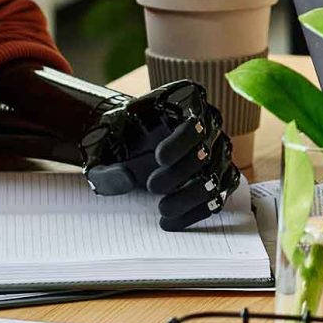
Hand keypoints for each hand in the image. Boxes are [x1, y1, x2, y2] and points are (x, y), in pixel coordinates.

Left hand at [82, 79, 241, 229]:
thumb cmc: (118, 140)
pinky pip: (220, 192)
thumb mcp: (102, 149)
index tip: (159, 158)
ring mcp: (217, 146)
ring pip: (216, 173)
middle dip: (180, 173)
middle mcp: (207, 119)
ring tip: (163, 210)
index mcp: (181, 101)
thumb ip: (105, 168)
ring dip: (191, 196)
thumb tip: (126, 179)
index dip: (181, 140)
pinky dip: (199, 210)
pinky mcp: (220, 171)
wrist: (128, 144)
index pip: (193, 119)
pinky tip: (174, 221)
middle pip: (206, 148)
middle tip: (153, 187)